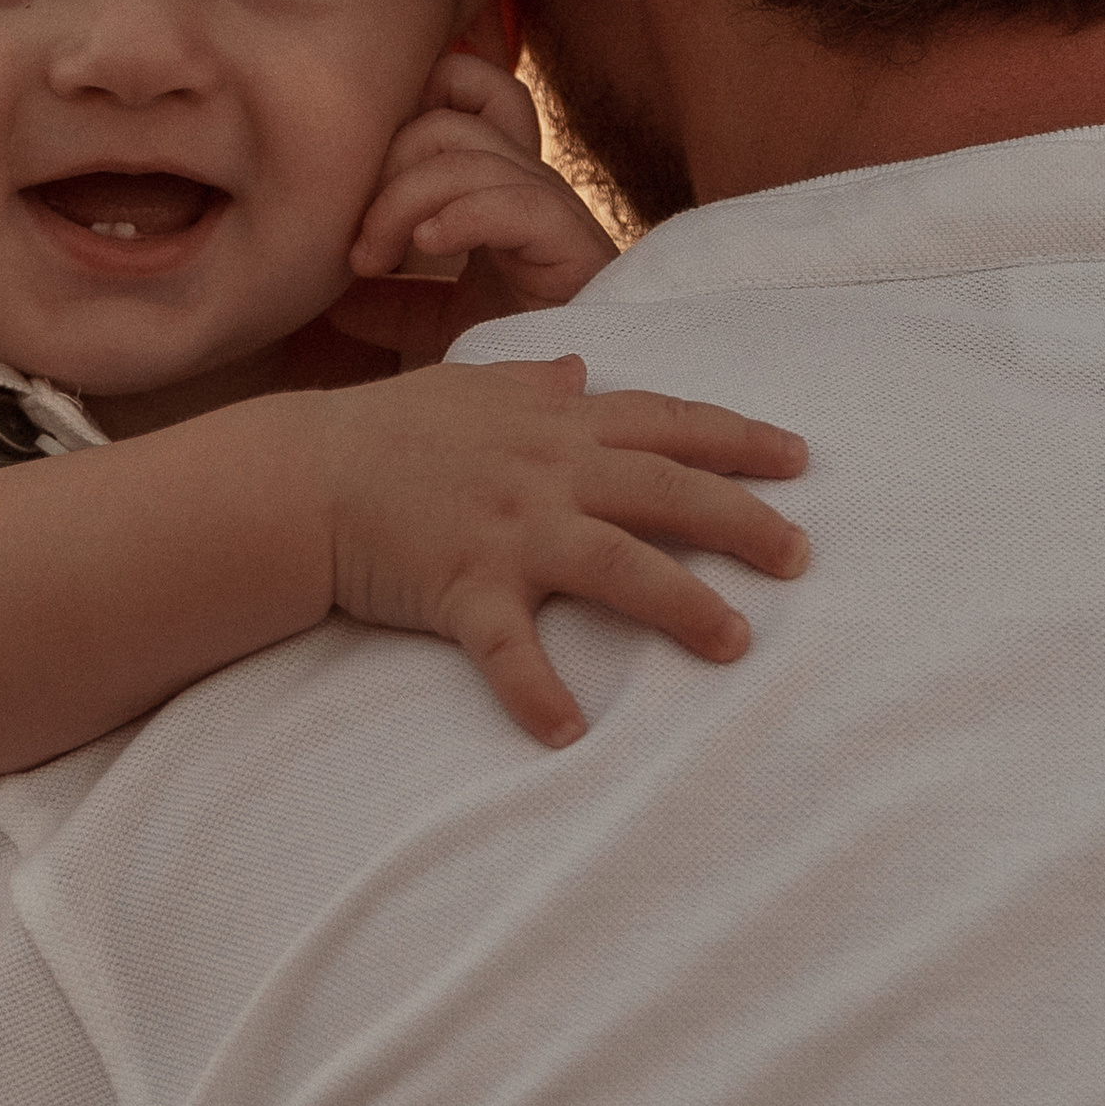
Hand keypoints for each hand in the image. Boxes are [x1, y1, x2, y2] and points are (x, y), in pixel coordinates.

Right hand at [303, 356, 809, 746]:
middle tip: (801, 557)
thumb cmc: (385, 429)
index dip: (736, 438)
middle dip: (743, 521)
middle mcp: (546, 472)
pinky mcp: (462, 587)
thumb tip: (582, 372)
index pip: (664, 422)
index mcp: (553, 424)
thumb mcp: (466, 387)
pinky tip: (567, 733)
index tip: (798, 458)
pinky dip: (535, 691)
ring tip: (735, 642)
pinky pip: (506, 647)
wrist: (303, 473)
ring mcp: (508, 530)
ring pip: (616, 563)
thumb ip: (531, 383)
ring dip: (681, 604)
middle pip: (665, 490)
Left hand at [334, 53, 616, 362]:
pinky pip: (518, 201)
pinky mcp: (574, 245)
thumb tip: (331, 293)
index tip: (347, 175)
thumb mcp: (434, 326)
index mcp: (496, 189)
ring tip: (372, 261)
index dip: (405, 108)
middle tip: (355, 248)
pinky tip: (426, 247)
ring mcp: (554, 212)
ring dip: (404, 202)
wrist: (558, 415)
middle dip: (385, 171)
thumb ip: (390, 301)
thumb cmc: (506, 364)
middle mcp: (528, 188)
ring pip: (474, 156)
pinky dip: (461, 215)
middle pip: (449, 122)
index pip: (463, 91)